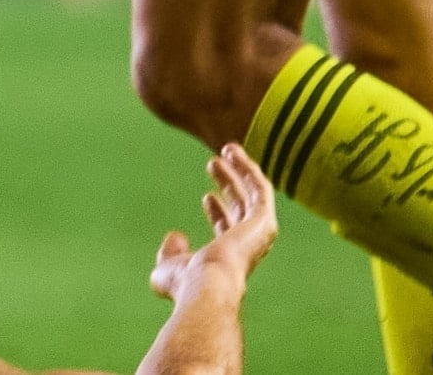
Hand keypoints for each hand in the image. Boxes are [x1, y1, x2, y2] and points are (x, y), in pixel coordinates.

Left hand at [148, 144, 278, 300]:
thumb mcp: (168, 268)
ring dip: (242, 171)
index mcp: (229, 259)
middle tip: (214, 163)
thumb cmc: (185, 283)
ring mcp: (258, 235)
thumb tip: (176, 236)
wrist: (204, 284)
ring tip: (227, 148)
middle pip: (242, 210)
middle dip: (230, 185)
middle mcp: (247, 247)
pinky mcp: (264, 222)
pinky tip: (235, 154)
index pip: (228, 232)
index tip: (206, 197)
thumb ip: (171, 253)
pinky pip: (261, 190)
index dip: (218, 213)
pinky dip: (250, 170)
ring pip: (254, 196)